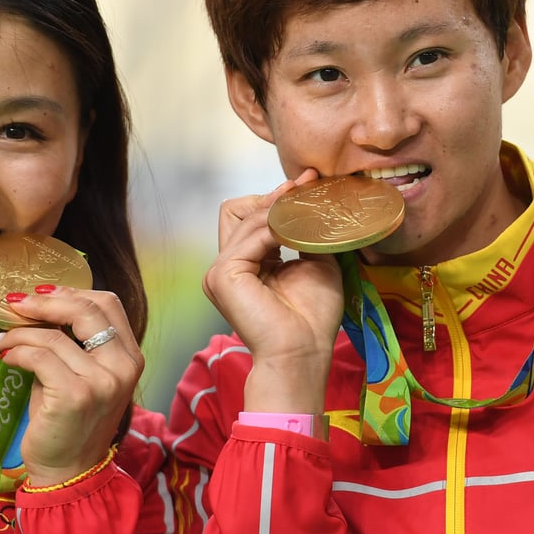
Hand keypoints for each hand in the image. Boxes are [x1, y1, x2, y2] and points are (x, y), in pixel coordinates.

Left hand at [0, 287, 141, 486]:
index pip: (108, 304)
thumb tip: (37, 305)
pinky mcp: (76, 396)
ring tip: (2, 339)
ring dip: (20, 332)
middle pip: (86, 309)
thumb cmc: (70, 421)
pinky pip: (40, 357)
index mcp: (130, 357)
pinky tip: (6, 357)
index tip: (41, 292)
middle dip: (44, 301)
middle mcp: (123, 367)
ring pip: (54, 335)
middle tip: (15, 303)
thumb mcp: (82, 374)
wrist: (68, 471)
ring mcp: (102, 382)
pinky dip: (17, 351)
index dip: (72, 291)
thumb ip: (72, 341)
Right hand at [204, 169, 344, 412]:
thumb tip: (310, 197)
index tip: (310, 180)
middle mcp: (225, 266)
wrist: (303, 353)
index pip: (249, 216)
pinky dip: (276, 228)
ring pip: (245, 217)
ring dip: (280, 210)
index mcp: (245, 264)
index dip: (276, 197)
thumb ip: (306, 232)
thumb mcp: (314, 261)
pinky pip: (250, 235)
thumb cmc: (311, 318)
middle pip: (237, 208)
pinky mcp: (222, 275)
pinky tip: (298, 230)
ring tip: (310, 210)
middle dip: (272, 196)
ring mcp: (219, 270)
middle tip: (306, 187)